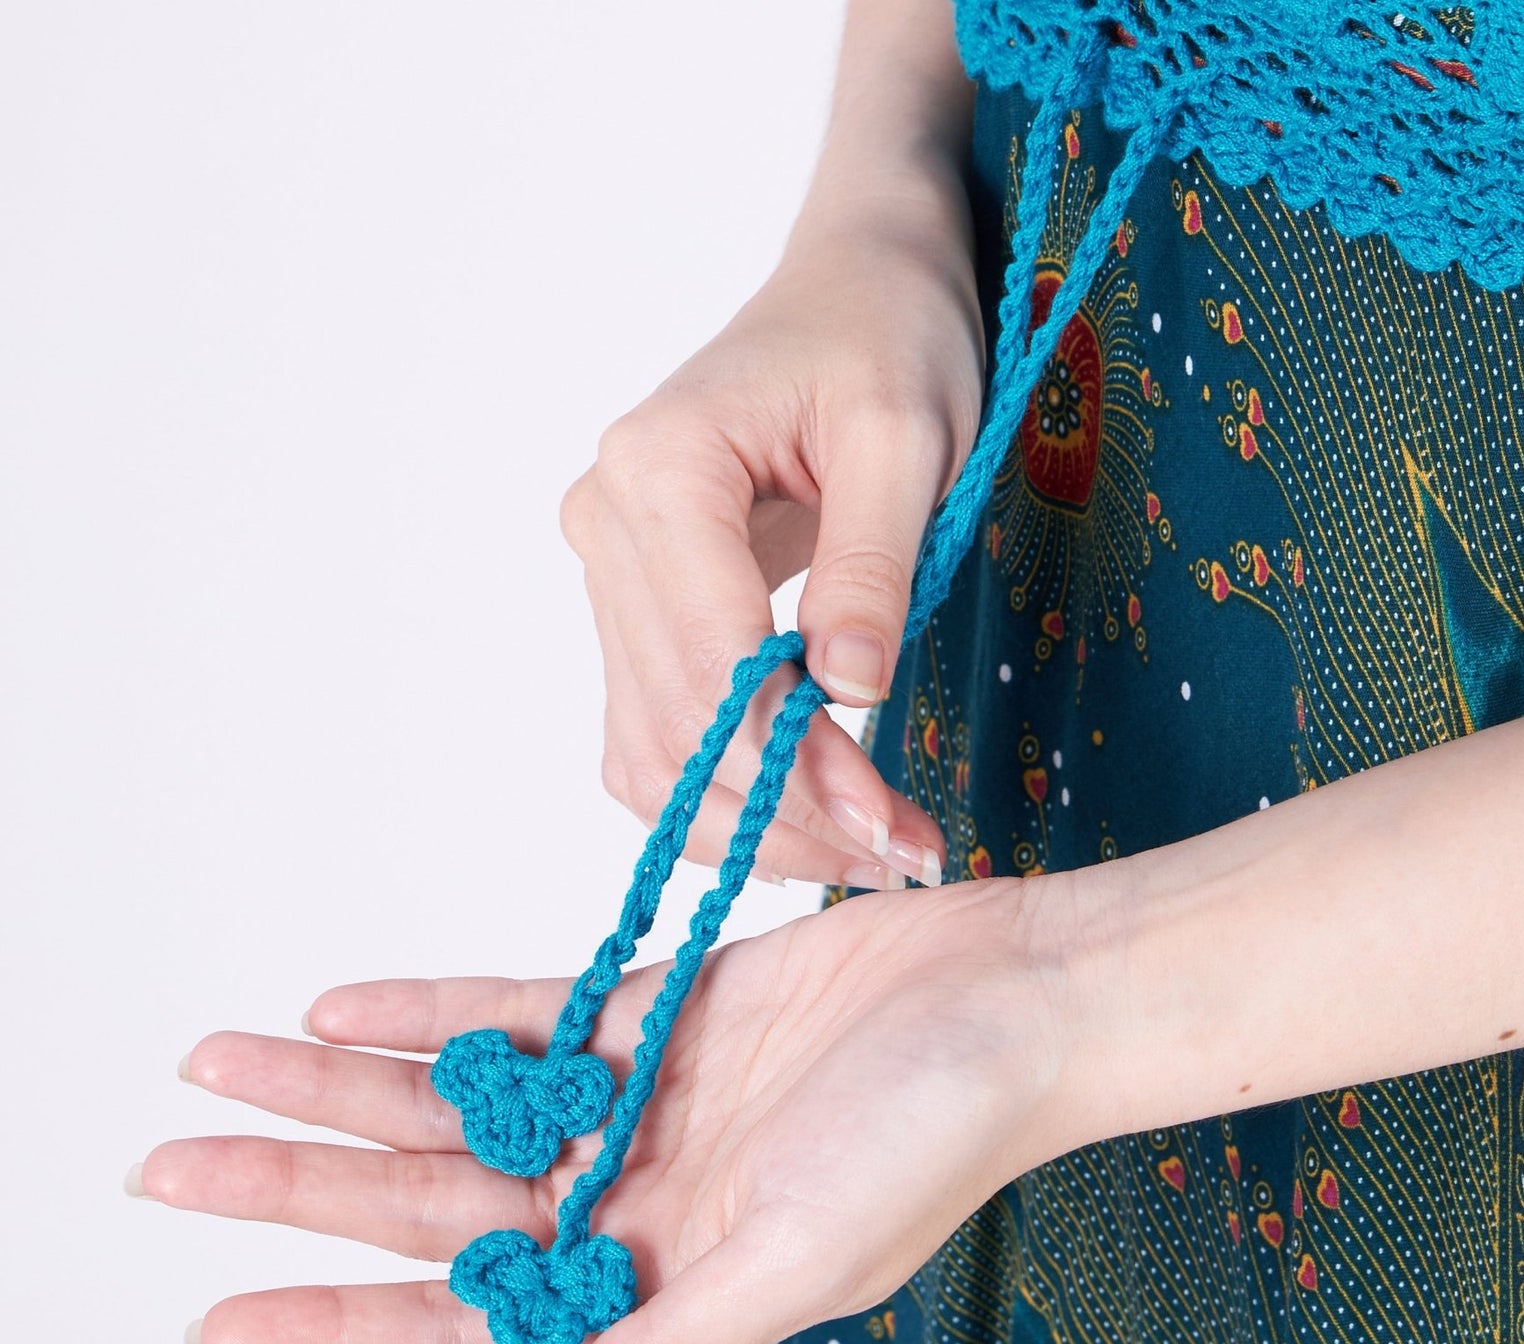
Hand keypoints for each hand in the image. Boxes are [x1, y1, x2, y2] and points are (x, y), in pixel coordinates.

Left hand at [140, 876, 1085, 1343]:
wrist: (1012, 997)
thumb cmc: (933, 1141)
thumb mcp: (798, 1262)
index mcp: (662, 1281)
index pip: (470, 1322)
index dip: (339, 1326)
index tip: (218, 1321)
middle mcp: (634, 1200)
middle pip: (435, 1205)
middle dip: (304, 1187)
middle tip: (165, 1168)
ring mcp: (639, 1102)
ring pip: (457, 1102)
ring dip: (343, 1088)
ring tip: (219, 1059)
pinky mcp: (658, 1008)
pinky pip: (522, 1013)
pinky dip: (435, 1012)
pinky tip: (342, 1006)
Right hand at [557, 181, 983, 888]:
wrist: (852, 293)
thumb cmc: (886, 340)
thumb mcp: (907, 438)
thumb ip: (872, 567)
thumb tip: (847, 695)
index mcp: (660, 468)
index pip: (712, 661)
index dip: (797, 763)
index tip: (890, 827)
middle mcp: (606, 527)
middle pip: (678, 722)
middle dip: (790, 812)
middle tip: (905, 858)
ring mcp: (610, 576)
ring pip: (652, 751)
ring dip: (754, 825)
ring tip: (869, 853)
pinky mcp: (635, 615)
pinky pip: (652, 738)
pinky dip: (719, 797)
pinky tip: (804, 821)